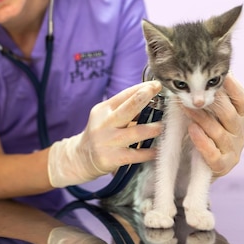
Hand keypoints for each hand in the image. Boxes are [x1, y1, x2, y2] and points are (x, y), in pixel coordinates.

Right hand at [48, 81, 162, 187]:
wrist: (80, 159)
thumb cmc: (101, 134)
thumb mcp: (106, 118)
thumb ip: (125, 111)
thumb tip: (151, 101)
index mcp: (103, 110)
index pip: (124, 95)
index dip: (141, 88)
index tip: (156, 84)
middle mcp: (104, 123)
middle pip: (127, 108)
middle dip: (144, 97)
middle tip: (157, 91)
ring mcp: (108, 141)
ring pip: (135, 132)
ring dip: (153, 128)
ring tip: (163, 126)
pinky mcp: (112, 158)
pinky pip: (136, 154)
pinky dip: (149, 152)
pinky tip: (158, 149)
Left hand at [185, 73, 243, 177]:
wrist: (199, 166)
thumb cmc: (206, 133)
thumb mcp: (212, 114)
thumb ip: (212, 97)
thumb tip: (202, 73)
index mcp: (241, 116)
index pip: (242, 98)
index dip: (231, 85)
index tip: (218, 73)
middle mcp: (240, 132)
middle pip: (229, 114)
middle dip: (212, 100)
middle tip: (196, 90)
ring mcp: (233, 150)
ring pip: (218, 132)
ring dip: (201, 118)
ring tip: (186, 107)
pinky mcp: (223, 166)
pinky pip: (213, 153)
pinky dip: (202, 141)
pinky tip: (192, 130)